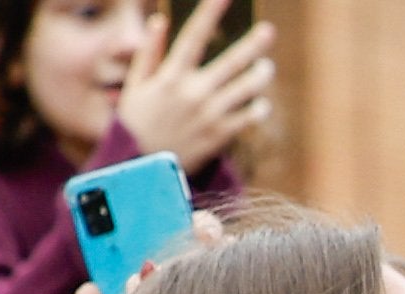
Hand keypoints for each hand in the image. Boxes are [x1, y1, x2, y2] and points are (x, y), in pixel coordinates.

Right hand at [115, 0, 275, 176]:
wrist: (143, 168)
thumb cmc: (136, 123)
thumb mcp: (136, 85)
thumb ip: (148, 53)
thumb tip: (159, 20)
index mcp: (170, 75)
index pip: (193, 36)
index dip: (210, 14)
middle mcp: (193, 92)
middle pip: (230, 61)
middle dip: (252, 45)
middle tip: (268, 30)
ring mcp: (210, 114)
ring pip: (246, 89)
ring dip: (260, 75)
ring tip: (266, 67)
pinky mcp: (222, 135)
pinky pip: (248, 117)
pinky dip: (258, 107)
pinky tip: (261, 102)